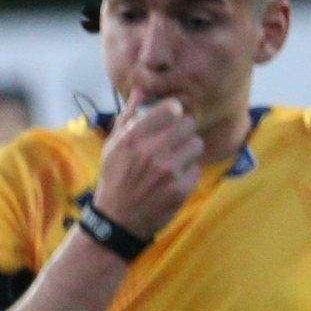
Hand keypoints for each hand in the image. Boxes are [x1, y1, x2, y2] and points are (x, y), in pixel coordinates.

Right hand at [89, 95, 206, 239]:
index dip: (173, 114)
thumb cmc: (115, 179)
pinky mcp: (179, 189)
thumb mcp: (113, 147)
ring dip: (187, 154)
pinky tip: (172, 182)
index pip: (172, 108)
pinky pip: (197, 169)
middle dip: (182, 134)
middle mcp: (150, 152)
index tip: (169, 122)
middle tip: (171, 146)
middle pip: (189, 125)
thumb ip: (128, 116)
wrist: (116, 221)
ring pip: (196, 145)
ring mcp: (167, 172)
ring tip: (173, 164)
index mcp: (132, 139)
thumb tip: (141, 89)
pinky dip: (187, 176)